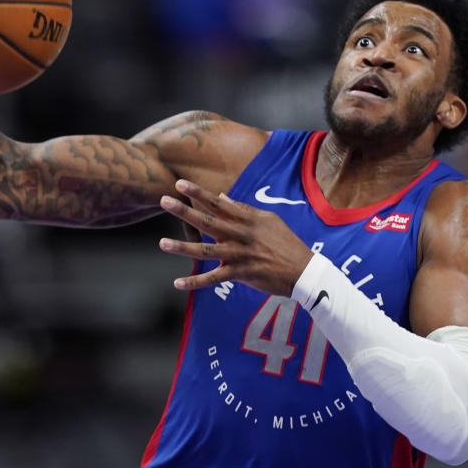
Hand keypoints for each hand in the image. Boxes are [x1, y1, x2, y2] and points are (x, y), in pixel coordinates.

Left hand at [158, 179, 312, 295]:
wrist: (304, 271)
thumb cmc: (286, 243)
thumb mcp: (267, 220)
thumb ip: (242, 209)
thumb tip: (221, 196)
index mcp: (247, 219)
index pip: (218, 203)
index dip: (199, 193)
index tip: (179, 184)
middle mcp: (241, 235)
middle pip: (208, 221)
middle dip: (185, 210)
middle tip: (164, 201)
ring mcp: (240, 255)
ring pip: (206, 250)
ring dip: (183, 247)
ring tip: (162, 243)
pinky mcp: (241, 274)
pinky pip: (214, 279)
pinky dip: (196, 283)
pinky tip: (178, 283)